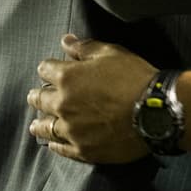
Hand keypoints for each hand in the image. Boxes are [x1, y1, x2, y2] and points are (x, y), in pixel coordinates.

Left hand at [28, 35, 154, 163]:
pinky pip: (60, 148)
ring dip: (40, 123)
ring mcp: (71, 129)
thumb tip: (65, 41)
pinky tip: (52, 143)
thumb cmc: (135, 77)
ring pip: (45, 127)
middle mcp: (62, 104)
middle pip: (39, 100)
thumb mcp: (112, 53)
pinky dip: (54, 144)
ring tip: (36, 124)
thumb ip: (85, 48)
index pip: (45, 70)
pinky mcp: (82, 150)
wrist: (155, 112)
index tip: (48, 70)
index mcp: (67, 77)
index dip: (47, 68)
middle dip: (37, 96)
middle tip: (35, 97)